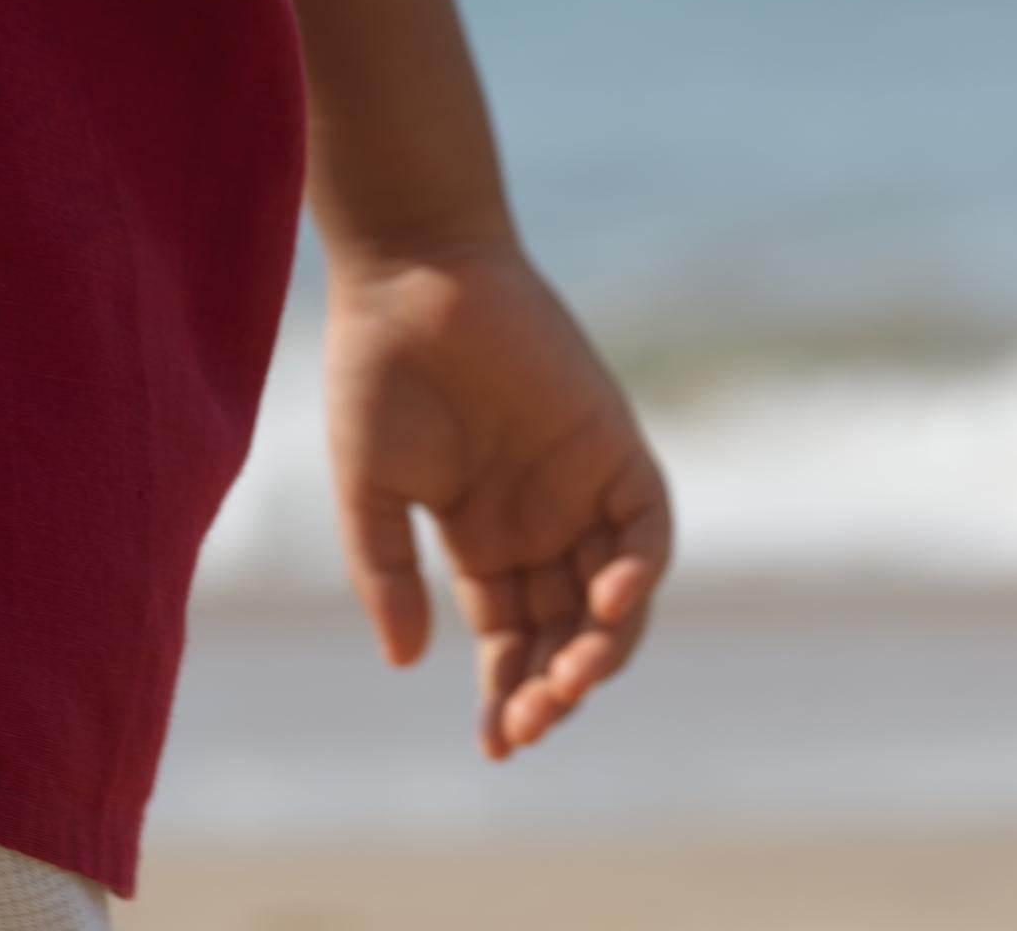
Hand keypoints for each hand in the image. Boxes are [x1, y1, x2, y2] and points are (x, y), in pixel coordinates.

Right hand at [318, 239, 670, 757]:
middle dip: (552, 690)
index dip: (508, 697)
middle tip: (527, 722)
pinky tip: (606, 606)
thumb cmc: (377, 369)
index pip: (512, 643)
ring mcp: (581, 486)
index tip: (494, 748)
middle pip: (566, 635)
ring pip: (614, 599)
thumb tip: (407, 663)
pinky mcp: (614, 444)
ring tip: (566, 680)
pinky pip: (646, 529)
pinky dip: (638, 575)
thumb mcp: (370, 487)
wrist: (411, 270)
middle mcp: (540, 522)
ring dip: (598, 651)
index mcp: (482, 539)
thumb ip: (388, 572)